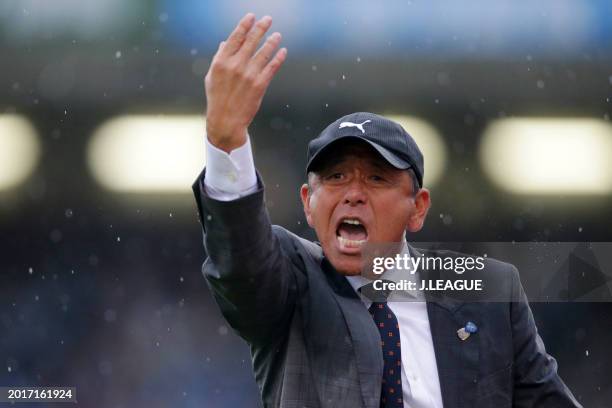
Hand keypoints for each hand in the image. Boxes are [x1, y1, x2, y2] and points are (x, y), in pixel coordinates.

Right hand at [204, 13, 286, 151]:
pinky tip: (283, 51)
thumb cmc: (217, 99)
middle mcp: (235, 65)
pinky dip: (278, 58)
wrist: (226, 120)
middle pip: (251, 41)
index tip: (252, 16)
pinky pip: (272, 67)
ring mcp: (248, 75)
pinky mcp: (259, 85)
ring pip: (264, 52)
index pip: (235, 37)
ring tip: (278, 35)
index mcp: (221, 61)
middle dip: (261, 28)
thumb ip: (220, 58)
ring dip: (272, 41)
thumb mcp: (212, 77)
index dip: (245, 25)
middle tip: (268, 19)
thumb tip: (225, 43)